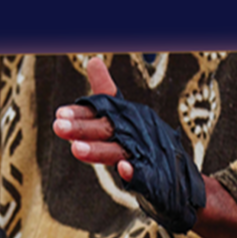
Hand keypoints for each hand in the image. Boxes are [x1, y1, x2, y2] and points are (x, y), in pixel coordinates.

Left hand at [53, 76, 207, 231]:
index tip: (59, 113)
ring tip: (76, 149)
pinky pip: (144, 175)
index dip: (80, 113)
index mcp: (126, 117)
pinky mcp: (154, 176)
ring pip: (118, 150)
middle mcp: (134, 132)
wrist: (178, 171)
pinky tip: (124, 169)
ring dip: (98, 150)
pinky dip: (135, 172)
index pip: (101, 110)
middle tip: (58, 126)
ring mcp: (144, 154)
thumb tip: (93, 60)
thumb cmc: (146, 139)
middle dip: (82, 128)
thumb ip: (107, 92)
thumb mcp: (125, 115)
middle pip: (106, 128)